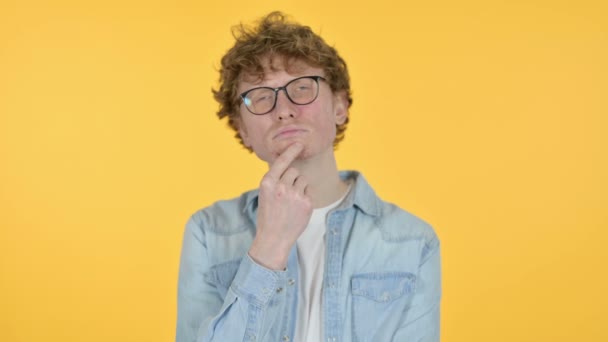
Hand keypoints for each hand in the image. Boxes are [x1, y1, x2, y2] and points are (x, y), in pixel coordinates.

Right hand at [248, 143, 312, 269]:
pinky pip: (308, 191)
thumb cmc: (268, 215)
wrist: (273, 238)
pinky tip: (297, 209)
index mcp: (267, 183)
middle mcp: (281, 186)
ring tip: (291, 202)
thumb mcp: (265, 195)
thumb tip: (289, 165)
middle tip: (286, 194)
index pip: (282, 161)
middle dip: (292, 179)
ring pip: (302, 180)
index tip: (299, 143)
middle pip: (293, 171)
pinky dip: (304, 197)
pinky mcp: (306, 203)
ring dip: (299, 187)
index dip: (291, 150)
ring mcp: (295, 195)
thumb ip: (275, 180)